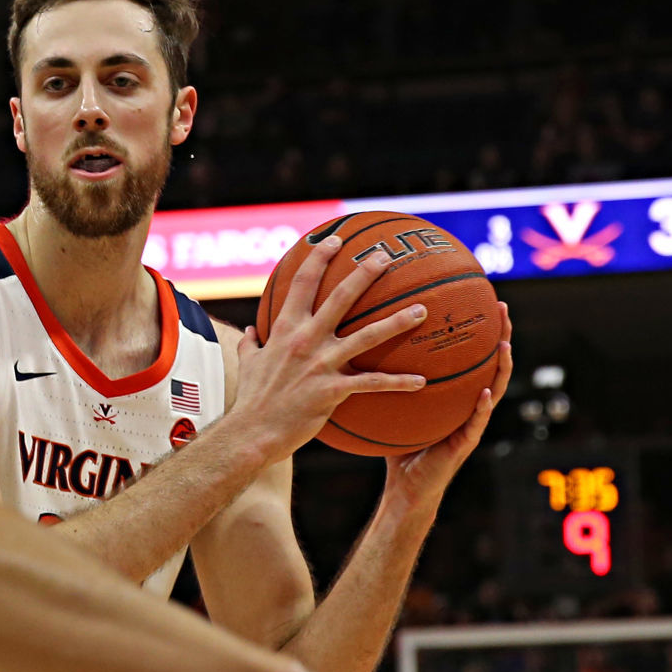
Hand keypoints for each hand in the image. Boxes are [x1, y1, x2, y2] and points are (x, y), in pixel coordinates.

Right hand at [233, 235, 428, 462]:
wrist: (252, 431)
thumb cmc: (252, 399)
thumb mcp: (249, 364)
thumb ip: (251, 344)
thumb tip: (250, 331)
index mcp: (286, 329)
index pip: (302, 283)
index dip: (319, 258)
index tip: (335, 240)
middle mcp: (306, 340)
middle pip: (341, 297)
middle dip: (364, 273)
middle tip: (385, 256)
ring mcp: (321, 364)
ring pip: (367, 336)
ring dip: (397, 321)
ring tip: (422, 310)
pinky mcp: (333, 390)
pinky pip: (372, 383)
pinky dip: (398, 382)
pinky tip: (421, 381)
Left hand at [383, 303, 512, 508]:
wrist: (405, 487)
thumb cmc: (398, 444)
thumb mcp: (391, 404)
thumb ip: (382, 378)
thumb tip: (356, 342)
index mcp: (452, 392)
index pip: (467, 353)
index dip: (474, 326)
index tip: (476, 295)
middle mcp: (466, 403)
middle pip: (489, 362)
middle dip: (500, 335)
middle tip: (501, 307)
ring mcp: (469, 424)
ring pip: (493, 389)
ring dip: (502, 368)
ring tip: (506, 345)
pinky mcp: (463, 444)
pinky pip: (475, 423)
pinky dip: (481, 407)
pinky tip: (484, 392)